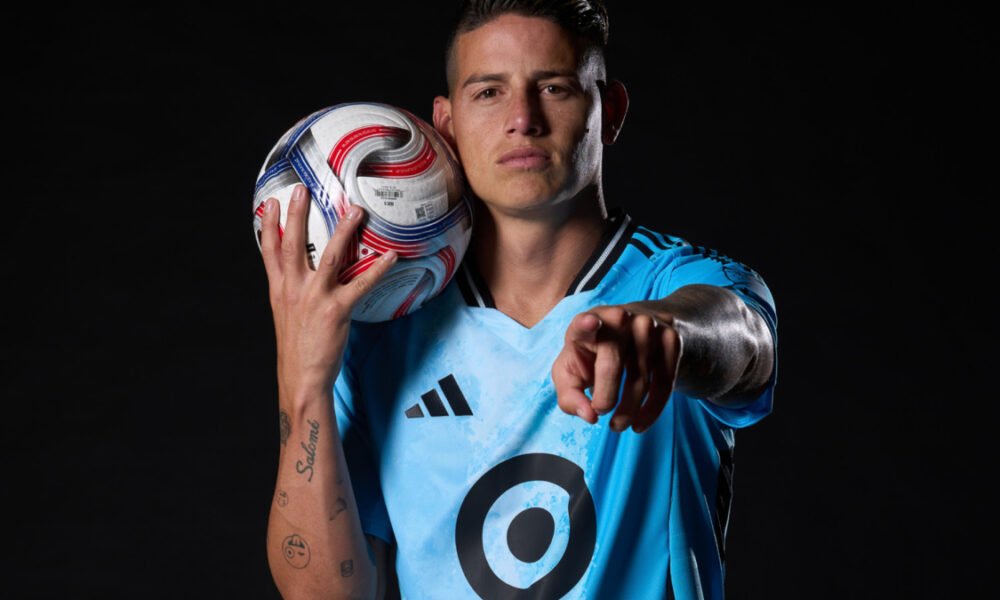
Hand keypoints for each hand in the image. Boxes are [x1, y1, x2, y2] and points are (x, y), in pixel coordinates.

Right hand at [259, 184, 397, 401]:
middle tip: (301, 189)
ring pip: (331, 256)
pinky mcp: (336, 310)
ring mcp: (315, 298)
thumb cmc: (298, 348)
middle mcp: (293, 289)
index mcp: (279, 289)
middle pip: (293, 244)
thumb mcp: (286, 314)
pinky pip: (361, 284)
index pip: (269, 251)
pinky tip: (389, 256)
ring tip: (356, 211)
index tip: (269, 202)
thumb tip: (304, 274)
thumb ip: (292, 291)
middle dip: (297, 215)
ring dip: (344, 231)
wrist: (302, 378)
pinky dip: (378, 269)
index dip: (268, 225)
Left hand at [551, 302, 680, 433]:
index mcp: (587, 323)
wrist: (635, 331)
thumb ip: (569, 396)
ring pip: (640, 379)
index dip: (585, 324)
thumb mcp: (571, 372)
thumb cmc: (593, 356)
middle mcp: (618, 319)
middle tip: (601, 414)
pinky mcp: (670, 339)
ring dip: (628, 411)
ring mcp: (647, 326)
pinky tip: (639, 424)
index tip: (590, 322)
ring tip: (617, 425)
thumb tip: (590, 416)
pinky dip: (651, 410)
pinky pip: (664, 383)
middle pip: (611, 366)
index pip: (583, 324)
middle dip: (605, 398)